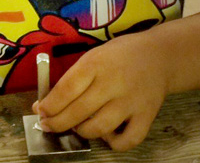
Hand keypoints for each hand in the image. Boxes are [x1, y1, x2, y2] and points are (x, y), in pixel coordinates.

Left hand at [35, 29, 167, 150]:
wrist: (159, 55)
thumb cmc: (121, 55)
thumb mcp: (95, 55)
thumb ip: (75, 77)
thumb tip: (50, 102)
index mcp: (97, 63)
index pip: (66, 89)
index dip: (49, 105)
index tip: (40, 111)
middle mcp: (113, 82)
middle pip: (77, 112)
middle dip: (57, 123)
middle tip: (49, 125)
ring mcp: (131, 101)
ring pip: (98, 129)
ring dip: (82, 131)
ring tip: (78, 124)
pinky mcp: (146, 116)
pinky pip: (126, 141)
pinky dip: (113, 143)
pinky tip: (106, 133)